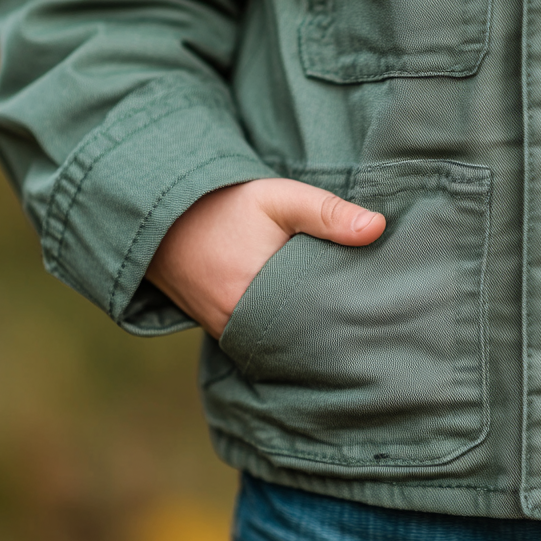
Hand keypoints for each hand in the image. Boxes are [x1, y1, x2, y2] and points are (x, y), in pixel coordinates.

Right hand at [146, 179, 385, 337]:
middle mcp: (235, 324)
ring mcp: (224, 332)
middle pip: (299, 336)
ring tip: (344, 318)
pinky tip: (309, 318)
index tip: (375, 305)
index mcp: (252, 296)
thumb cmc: (226, 203)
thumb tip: (377, 228)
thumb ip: (327, 213)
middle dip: (330, 327)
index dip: (345, 312)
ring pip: (281, 341)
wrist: (164, 213)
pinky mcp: (219, 329)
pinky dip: (284, 329)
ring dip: (307, 329)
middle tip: (368, 315)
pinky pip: (261, 338)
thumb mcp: (280, 199)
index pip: (315, 319)